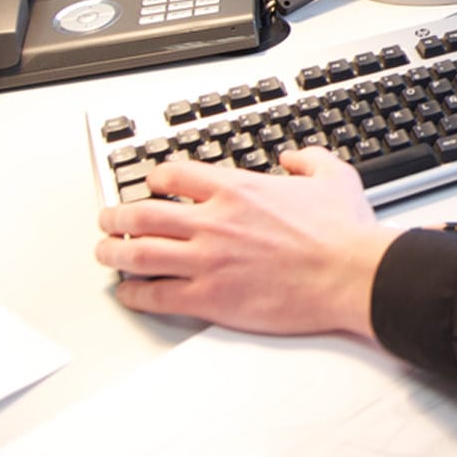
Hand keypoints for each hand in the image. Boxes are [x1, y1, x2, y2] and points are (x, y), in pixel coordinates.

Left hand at [96, 147, 406, 337]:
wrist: (350, 275)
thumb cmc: (342, 234)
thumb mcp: (333, 176)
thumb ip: (307, 159)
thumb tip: (293, 158)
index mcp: (237, 189)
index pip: (174, 175)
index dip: (154, 179)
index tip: (150, 185)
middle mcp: (214, 222)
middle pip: (143, 213)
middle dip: (117, 215)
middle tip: (108, 219)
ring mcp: (208, 261)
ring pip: (139, 253)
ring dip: (114, 252)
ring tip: (105, 253)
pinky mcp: (210, 298)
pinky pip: (157, 296)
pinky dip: (135, 294)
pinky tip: (129, 293)